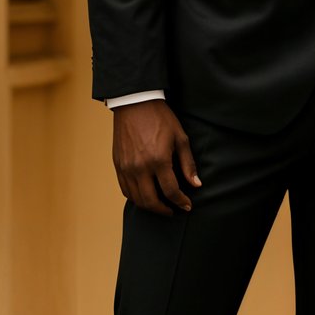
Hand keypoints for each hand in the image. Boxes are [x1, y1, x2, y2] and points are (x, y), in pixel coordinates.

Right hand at [112, 100, 200, 214]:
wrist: (135, 104)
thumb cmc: (160, 118)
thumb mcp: (180, 138)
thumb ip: (188, 164)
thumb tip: (196, 184)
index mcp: (159, 160)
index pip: (171, 191)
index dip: (181, 202)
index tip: (187, 206)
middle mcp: (140, 167)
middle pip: (151, 201)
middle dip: (164, 210)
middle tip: (173, 211)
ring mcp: (126, 167)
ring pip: (136, 198)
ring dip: (149, 206)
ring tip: (160, 205)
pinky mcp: (117, 165)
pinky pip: (125, 189)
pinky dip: (135, 197)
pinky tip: (145, 196)